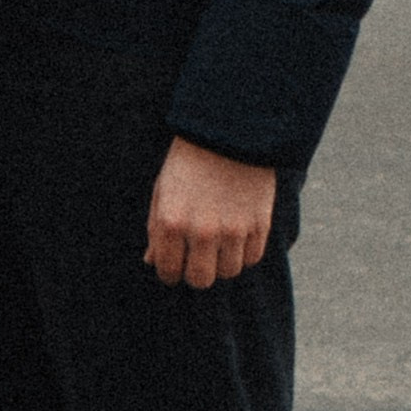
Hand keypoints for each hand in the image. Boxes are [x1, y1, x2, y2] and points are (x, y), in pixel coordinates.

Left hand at [145, 138, 276, 289]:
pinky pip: (252, 258)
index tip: (175, 263)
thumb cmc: (190, 160)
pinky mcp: (259, 224)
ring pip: (228, 272)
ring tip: (220, 241)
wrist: (231, 130)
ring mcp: (233, 230)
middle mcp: (201, 231)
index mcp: (171, 222)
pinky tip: (239, 233)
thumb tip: (151, 261)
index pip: (168, 272)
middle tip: (198, 257)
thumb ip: (156, 229)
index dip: (170, 271)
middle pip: (200, 280)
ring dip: (223, 261)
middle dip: (197, 272)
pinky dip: (245, 251)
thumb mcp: (163, 189)